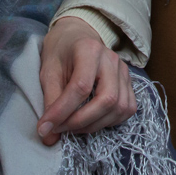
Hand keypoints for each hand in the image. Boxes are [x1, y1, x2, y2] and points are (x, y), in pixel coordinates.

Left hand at [37, 16, 136, 145]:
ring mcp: (123, 71)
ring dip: (94, 125)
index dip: (63, 112)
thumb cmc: (60, 53)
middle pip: (107, 99)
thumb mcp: (48, 72)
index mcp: (89, 50)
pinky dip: (110, 121)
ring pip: (119, 108)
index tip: (46, 127)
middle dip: (81, 121)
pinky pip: (127, 109)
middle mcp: (111, 59)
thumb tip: (48, 137)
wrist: (76, 37)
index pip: (81, 87)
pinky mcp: (129, 82)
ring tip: (73, 126)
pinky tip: (92, 120)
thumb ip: (50, 102)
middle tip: (60, 128)